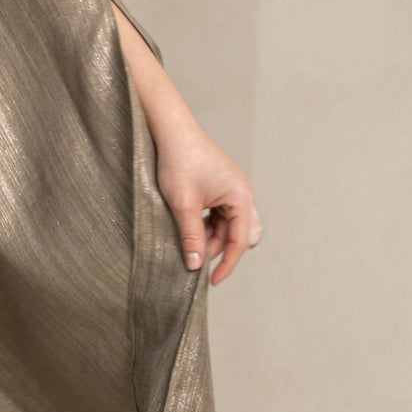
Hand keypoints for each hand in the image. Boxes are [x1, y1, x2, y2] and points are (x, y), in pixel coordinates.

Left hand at [156, 123, 261, 285]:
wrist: (170, 130)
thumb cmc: (179, 161)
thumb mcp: (183, 204)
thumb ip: (191, 236)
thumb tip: (196, 265)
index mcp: (241, 197)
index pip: (241, 241)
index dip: (227, 264)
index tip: (210, 282)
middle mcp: (242, 194)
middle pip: (238, 235)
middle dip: (218, 249)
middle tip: (193, 260)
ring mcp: (231, 190)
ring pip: (226, 226)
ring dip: (209, 238)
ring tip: (185, 244)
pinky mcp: (218, 187)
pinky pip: (218, 215)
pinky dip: (205, 226)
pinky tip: (186, 228)